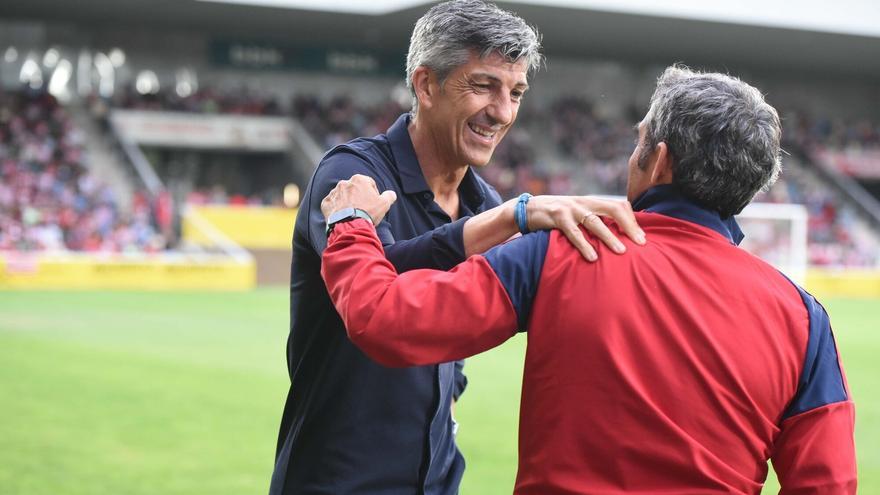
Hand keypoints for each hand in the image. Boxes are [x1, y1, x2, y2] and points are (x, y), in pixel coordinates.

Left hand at [321, 174, 396, 224]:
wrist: (350, 226)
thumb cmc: (368, 213)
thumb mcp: (384, 204)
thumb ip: (389, 196)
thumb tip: (391, 194)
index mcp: (359, 179)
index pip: (368, 184)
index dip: (373, 194)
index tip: (373, 204)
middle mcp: (344, 183)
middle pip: (354, 189)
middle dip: (358, 197)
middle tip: (362, 210)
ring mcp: (334, 193)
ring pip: (342, 196)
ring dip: (346, 202)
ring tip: (352, 214)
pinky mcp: (326, 203)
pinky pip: (332, 204)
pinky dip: (336, 209)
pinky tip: (342, 217)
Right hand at [526, 195, 645, 260]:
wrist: (528, 209)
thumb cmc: (557, 217)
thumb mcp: (578, 215)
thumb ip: (594, 221)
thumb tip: (616, 238)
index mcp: (592, 202)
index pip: (619, 205)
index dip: (632, 220)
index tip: (642, 238)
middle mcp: (585, 203)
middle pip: (614, 208)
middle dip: (629, 225)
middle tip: (640, 243)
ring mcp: (571, 209)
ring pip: (595, 221)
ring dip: (609, 237)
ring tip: (621, 251)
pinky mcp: (557, 217)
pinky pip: (574, 232)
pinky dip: (584, 245)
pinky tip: (592, 257)